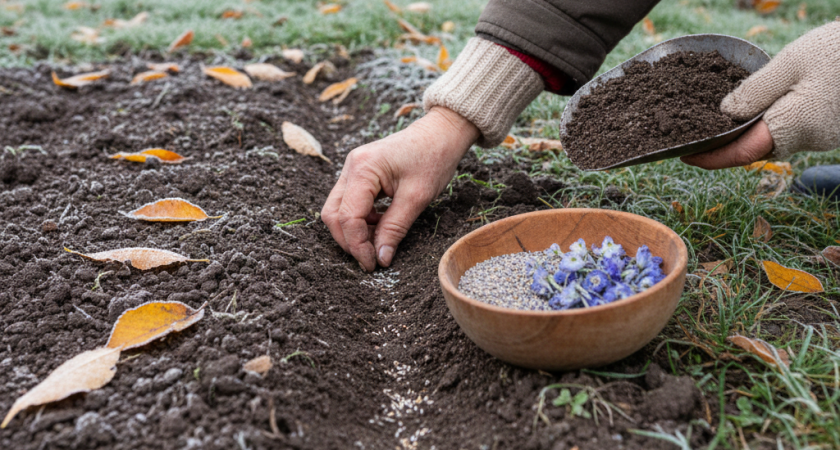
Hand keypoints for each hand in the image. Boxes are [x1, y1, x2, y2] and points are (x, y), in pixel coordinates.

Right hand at [321, 107, 479, 271]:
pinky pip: (349, 202)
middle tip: (372, 258)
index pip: (347, 217)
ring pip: (337, 209)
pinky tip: (380, 225)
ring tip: (379, 241)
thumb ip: (395, 229)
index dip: (357, 245)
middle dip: (349, 240)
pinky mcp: (359, 173)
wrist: (441, 132)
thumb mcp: (417, 197)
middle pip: (332, 214)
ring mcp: (352, 168)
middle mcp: (351, 166)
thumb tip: (380, 259)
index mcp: (363, 168)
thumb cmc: (433, 158)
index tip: (373, 264)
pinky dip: (361, 219)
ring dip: (354, 231)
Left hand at [685, 20, 839, 168]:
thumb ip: (755, 91)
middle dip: (724, 145)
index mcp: (793, 126)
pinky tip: (753, 110)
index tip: (685, 155)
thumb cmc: (836, 52)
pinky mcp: (827, 129)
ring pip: (772, 139)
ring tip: (717, 121)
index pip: (741, 153)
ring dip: (745, 133)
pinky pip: (789, 130)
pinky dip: (767, 124)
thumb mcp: (789, 64)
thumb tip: (724, 114)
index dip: (710, 157)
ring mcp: (820, 137)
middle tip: (695, 136)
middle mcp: (807, 140)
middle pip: (754, 149)